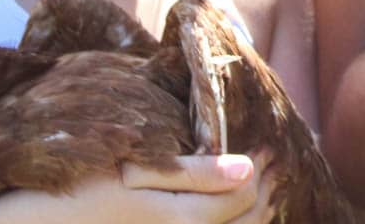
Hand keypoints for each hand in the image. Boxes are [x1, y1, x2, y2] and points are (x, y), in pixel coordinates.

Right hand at [121, 154, 278, 223]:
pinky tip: (238, 216)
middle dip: (264, 190)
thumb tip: (247, 168)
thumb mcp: (138, 174)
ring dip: (257, 213)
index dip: (257, 167)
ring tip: (265, 190)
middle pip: (247, 220)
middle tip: (272, 165)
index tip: (262, 147)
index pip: (242, 193)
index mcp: (187, 220)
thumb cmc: (91, 194)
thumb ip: (195, 174)